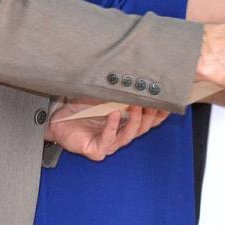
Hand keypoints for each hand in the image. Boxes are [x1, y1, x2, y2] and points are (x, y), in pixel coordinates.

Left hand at [46, 100, 169, 160]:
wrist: (56, 120)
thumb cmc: (79, 108)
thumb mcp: (102, 95)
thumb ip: (117, 90)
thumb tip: (133, 74)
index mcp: (125, 124)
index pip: (148, 121)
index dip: (159, 113)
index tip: (167, 102)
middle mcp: (120, 135)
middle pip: (143, 129)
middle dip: (150, 115)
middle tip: (153, 101)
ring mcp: (109, 144)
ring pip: (129, 135)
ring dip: (135, 119)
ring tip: (136, 105)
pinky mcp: (97, 150)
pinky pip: (108, 138)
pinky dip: (113, 126)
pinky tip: (115, 113)